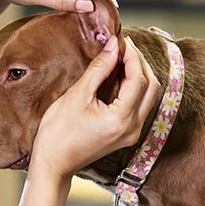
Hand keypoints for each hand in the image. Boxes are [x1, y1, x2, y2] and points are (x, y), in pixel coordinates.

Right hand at [31, 36, 160, 179]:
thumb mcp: (77, 95)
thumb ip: (99, 69)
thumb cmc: (58, 132)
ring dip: (140, 75)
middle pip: (151, 87)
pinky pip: (141, 106)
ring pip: (149, 97)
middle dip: (140, 63)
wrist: (53, 164)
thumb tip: (112, 47)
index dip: (132, 56)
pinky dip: (135, 88)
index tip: (121, 41)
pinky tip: (121, 76)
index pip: (139, 79)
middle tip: (123, 47)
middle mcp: (133, 128)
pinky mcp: (127, 135)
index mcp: (121, 119)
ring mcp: (132, 133)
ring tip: (122, 58)